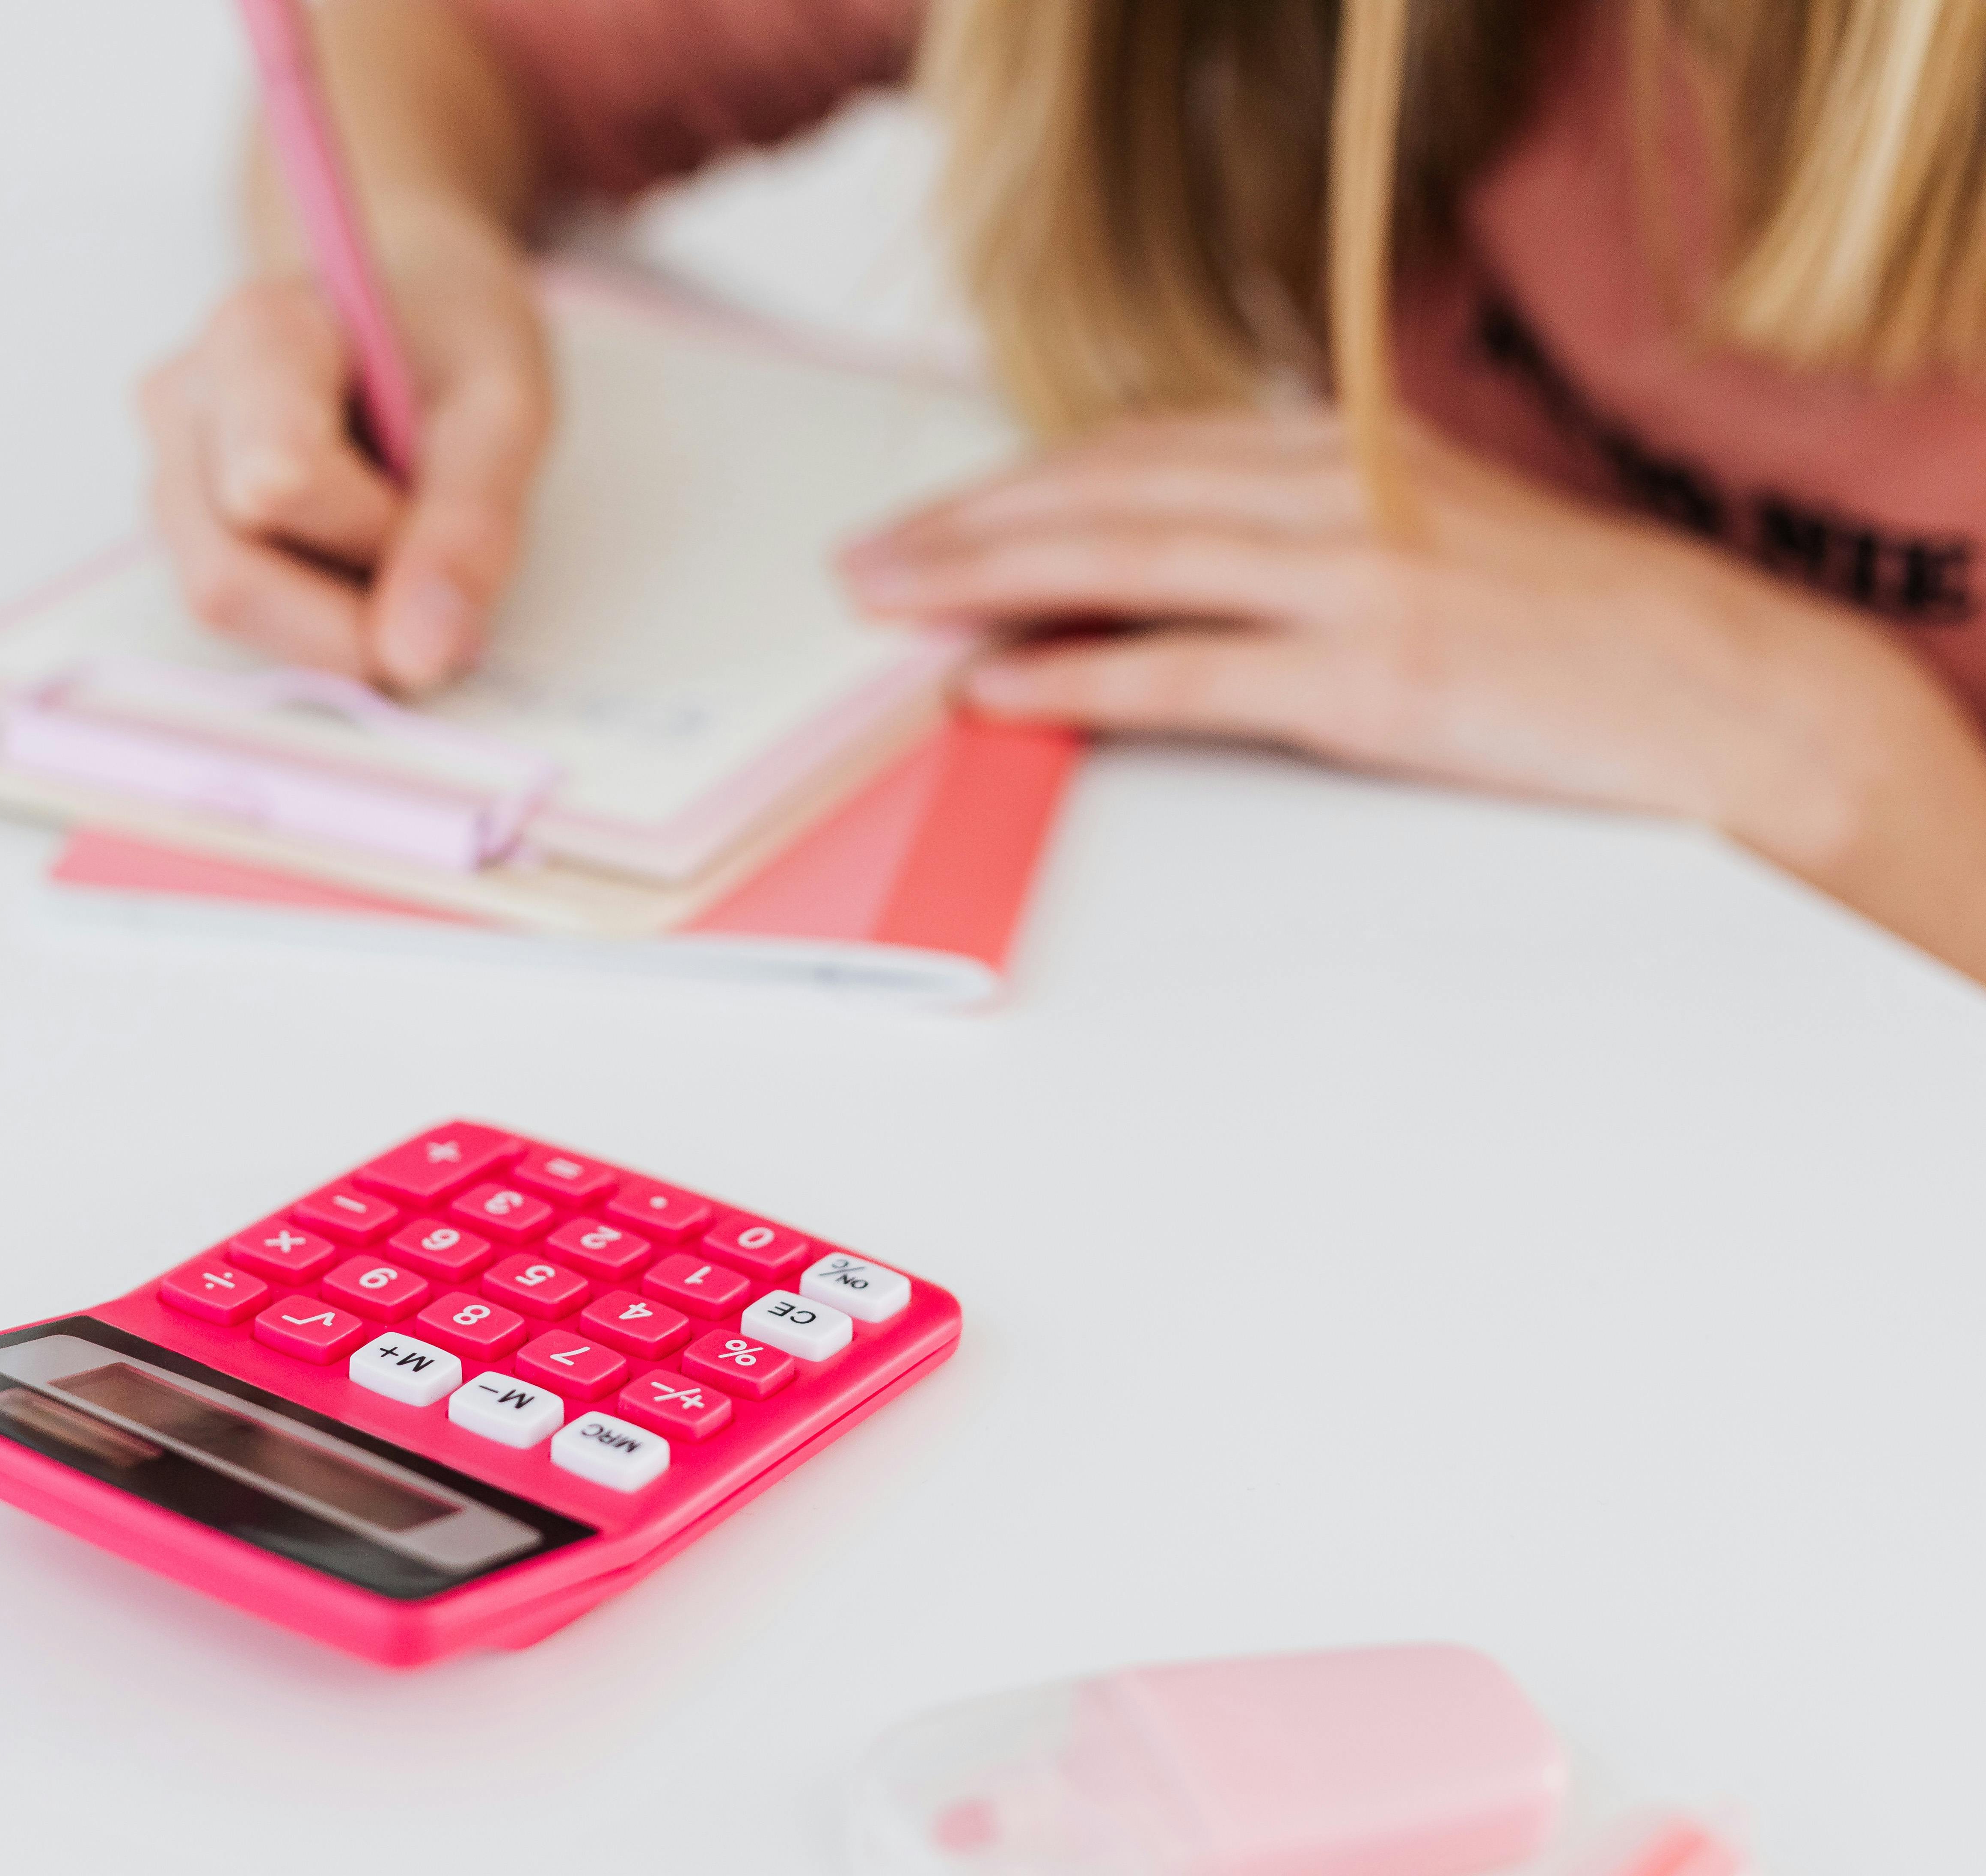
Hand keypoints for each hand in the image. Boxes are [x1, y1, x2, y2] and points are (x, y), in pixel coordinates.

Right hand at [138, 206, 550, 692]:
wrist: (404, 300)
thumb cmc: (451, 337)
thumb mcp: (503, 406)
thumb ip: (469, 527)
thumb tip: (419, 657)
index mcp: (257, 335)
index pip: (277, 483)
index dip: (373, 538)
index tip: (440, 515)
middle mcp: (182, 402)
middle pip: (229, 570)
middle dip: (348, 611)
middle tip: (431, 571)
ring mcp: (165, 467)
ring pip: (225, 602)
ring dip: (332, 618)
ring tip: (396, 548)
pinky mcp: (177, 524)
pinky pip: (236, 610)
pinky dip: (313, 615)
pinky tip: (357, 558)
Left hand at [839, 408, 1985, 975]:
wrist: (1739, 700)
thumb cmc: (1583, 638)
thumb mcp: (1432, 546)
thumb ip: (1307, 541)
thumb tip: (1169, 580)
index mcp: (1350, 454)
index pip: (1141, 451)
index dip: (1019, 482)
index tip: (928, 518)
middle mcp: (1341, 495)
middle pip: (1107, 492)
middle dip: (969, 525)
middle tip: (861, 564)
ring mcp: (1358, 582)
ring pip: (1126, 560)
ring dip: (988, 583)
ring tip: (888, 609)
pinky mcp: (1375, 679)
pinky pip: (1190, 672)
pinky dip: (1078, 678)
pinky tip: (992, 689)